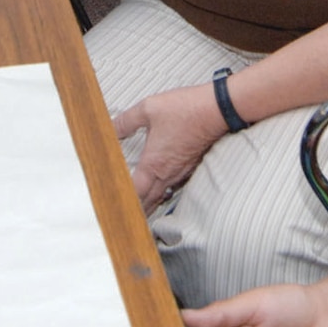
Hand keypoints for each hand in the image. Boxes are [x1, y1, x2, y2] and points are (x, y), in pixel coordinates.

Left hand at [113, 81, 226, 209]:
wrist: (217, 110)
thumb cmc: (185, 110)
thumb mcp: (148, 109)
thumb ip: (126, 121)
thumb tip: (110, 128)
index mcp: (153, 163)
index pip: (135, 192)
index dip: (124, 202)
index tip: (113, 208)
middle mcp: (167, 172)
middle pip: (149, 200)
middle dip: (136, 211)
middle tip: (125, 218)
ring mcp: (181, 171)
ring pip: (162, 194)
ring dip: (150, 203)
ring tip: (139, 208)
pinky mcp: (191, 166)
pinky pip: (175, 186)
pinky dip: (165, 192)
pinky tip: (161, 189)